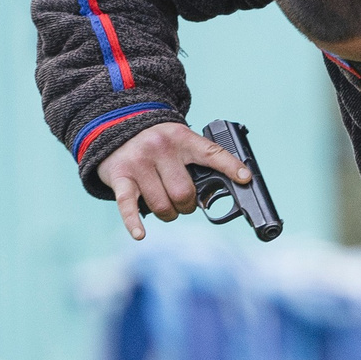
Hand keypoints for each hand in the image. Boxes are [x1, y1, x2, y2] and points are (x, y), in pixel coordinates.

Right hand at [95, 121, 250, 240]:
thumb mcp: (179, 141)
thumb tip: (211, 197)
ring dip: (169, 214)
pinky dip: (134, 222)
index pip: (211, 153)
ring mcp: (139, 163)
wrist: (114, 125)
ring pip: (163, 205)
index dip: (230, 167)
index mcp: (182, 139)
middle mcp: (160, 149)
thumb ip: (195, 162)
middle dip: (188, 205)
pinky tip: (140, 234)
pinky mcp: (120, 177)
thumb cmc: (156, 142)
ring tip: (166, 206)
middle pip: (185, 193)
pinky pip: (128, 205)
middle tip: (184, 202)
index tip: (245, 178)